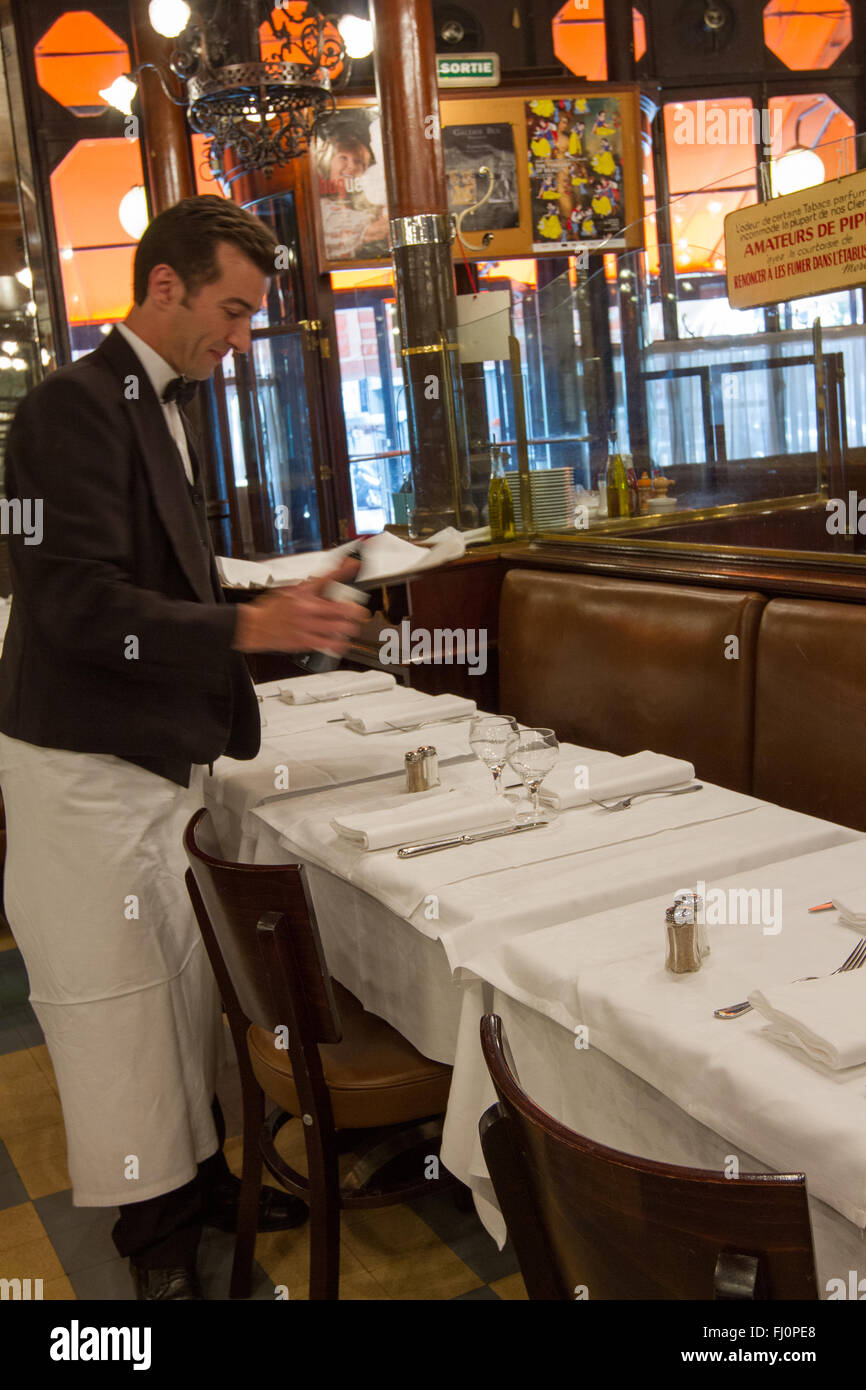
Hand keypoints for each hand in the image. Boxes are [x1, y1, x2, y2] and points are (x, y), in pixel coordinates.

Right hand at [232, 557, 366, 654]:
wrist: (254, 626)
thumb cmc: (272, 608)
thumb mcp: (292, 590)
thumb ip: (312, 585)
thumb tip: (329, 578)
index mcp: (303, 592)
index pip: (326, 577)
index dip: (344, 569)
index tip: (355, 563)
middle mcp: (306, 609)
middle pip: (339, 607)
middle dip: (355, 609)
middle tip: (360, 610)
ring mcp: (306, 626)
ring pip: (338, 627)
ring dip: (350, 626)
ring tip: (353, 626)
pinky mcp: (304, 642)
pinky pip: (328, 644)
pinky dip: (339, 643)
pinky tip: (343, 641)